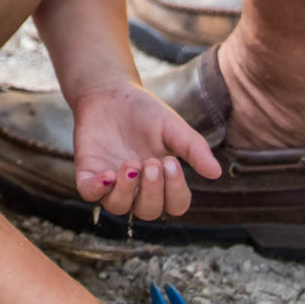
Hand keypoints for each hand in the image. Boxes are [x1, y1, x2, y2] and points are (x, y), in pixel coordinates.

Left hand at [69, 79, 218, 220]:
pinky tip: (107, 174)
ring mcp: (111, 182)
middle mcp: (137, 188)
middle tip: (152, 162)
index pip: (175, 204)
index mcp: (162, 180)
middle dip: (152, 190)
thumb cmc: (145, 112)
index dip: (176, 191)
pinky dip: (98, 189)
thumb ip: (194, 149)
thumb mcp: (173, 128)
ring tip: (131, 164)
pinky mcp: (88, 173)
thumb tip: (216, 173)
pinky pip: (89, 194)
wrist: (110, 92)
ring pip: (118, 207)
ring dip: (127, 190)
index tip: (171, 162)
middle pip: (148, 211)